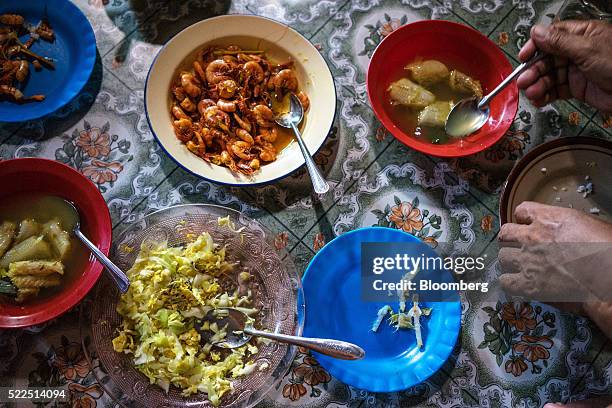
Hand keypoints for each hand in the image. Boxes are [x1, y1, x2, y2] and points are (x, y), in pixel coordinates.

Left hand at [498, 202, 611, 339]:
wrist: (609, 277)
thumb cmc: (608, 250)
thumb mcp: (589, 224)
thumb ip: (568, 226)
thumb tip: (566, 233)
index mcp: (548, 218)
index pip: (522, 210)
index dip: (523, 219)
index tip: (528, 226)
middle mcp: (532, 237)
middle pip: (505, 234)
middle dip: (512, 240)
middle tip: (522, 248)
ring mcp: (527, 261)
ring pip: (503, 257)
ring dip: (510, 261)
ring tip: (522, 267)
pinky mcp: (528, 285)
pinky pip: (505, 282)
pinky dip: (510, 283)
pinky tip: (520, 284)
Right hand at [517, 20, 611, 111]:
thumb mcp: (587, 49)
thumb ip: (560, 41)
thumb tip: (538, 32)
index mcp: (581, 35)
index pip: (551, 37)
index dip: (535, 46)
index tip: (524, 56)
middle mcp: (576, 52)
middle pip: (546, 59)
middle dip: (533, 70)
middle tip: (524, 80)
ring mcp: (576, 70)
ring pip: (548, 76)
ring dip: (537, 85)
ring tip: (532, 93)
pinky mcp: (577, 88)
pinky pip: (555, 90)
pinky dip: (545, 96)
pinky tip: (539, 100)